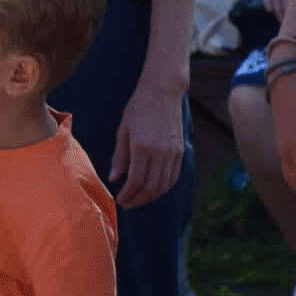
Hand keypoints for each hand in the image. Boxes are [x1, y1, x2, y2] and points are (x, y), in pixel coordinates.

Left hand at [111, 79, 183, 208]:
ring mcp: (173, 153)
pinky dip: (164, 187)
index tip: (120, 199)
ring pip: (164, 185)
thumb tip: (114, 178)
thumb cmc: (139, 108)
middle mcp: (160, 153)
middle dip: (138, 200)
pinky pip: (173, 176)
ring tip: (139, 199)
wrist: (163, 92)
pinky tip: (154, 189)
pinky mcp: (180, 151)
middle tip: (127, 203)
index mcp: (143, 148)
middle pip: (151, 187)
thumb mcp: (123, 130)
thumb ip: (119, 156)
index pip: (136, 181)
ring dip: (151, 196)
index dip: (127, 194)